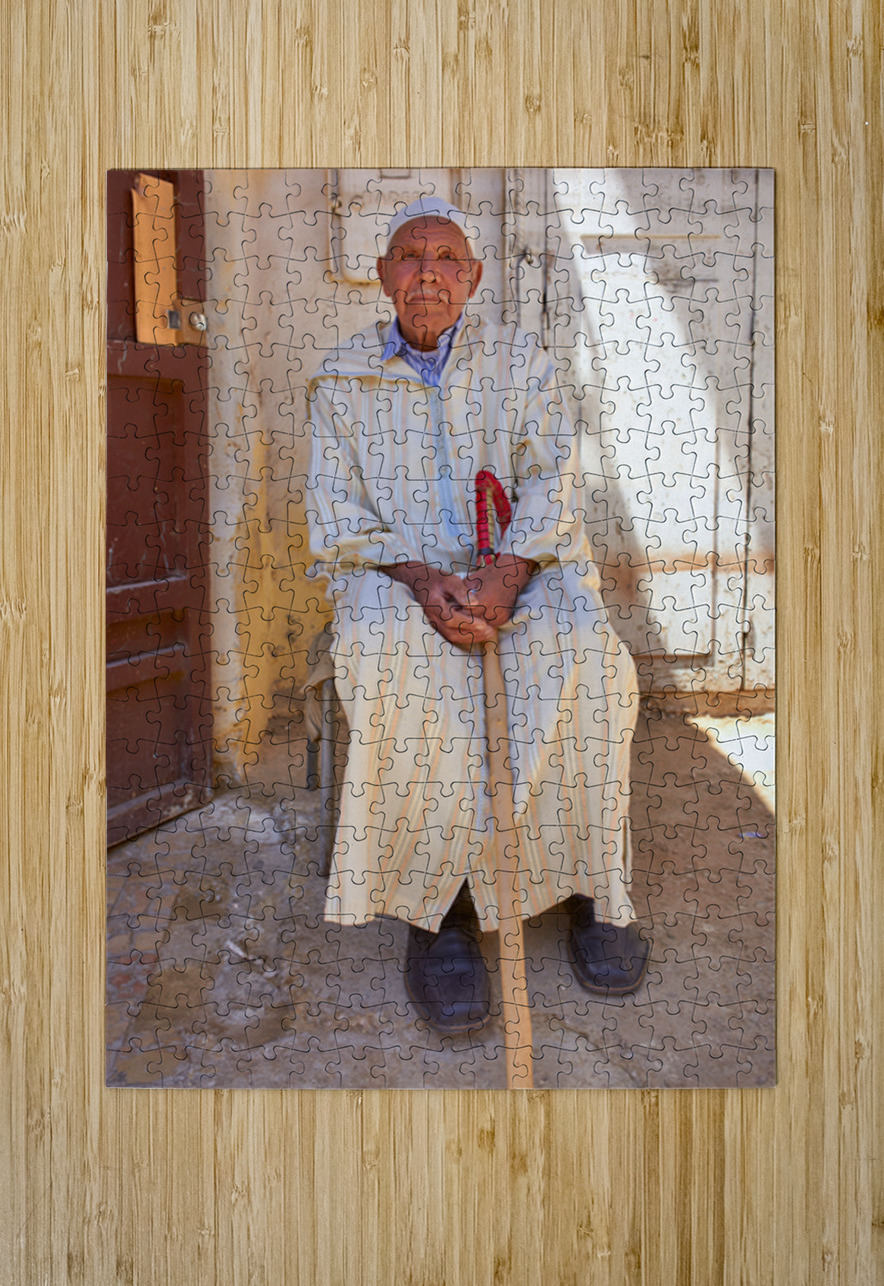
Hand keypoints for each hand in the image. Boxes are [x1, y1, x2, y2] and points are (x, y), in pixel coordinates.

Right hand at [380, 557, 536, 646]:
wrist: (411, 576)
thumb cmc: (432, 575)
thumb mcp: (448, 577)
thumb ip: (461, 590)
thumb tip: (474, 601)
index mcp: (435, 605)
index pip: (457, 622)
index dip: (474, 628)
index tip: (489, 629)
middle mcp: (432, 617)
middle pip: (455, 634)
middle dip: (474, 637)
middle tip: (492, 637)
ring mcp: (431, 622)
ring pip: (451, 637)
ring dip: (470, 640)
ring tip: (488, 638)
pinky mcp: (434, 623)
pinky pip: (448, 634)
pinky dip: (462, 637)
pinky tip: (476, 637)